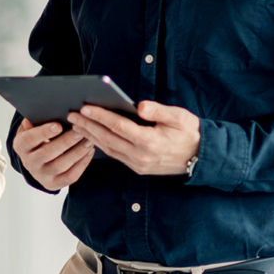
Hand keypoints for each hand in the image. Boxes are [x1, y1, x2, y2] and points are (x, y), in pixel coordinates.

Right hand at [12, 118, 94, 190]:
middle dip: (66, 142)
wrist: (37, 159)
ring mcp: (41, 175)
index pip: (29, 139)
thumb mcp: (33, 126)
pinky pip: (70, 176)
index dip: (43, 133)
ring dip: (77, 152)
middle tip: (80, 131)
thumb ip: (36, 120)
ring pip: (61, 166)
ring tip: (89, 140)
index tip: (58, 125)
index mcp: (21, 145)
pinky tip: (89, 151)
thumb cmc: (39, 136)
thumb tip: (42, 112)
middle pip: (47, 153)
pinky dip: (82, 163)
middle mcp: (29, 162)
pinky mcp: (54, 184)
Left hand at [67, 101, 199, 175]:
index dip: (100, 116)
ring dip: (91, 136)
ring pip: (108, 149)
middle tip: (71, 115)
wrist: (201, 157)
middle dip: (88, 126)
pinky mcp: (138, 168)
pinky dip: (101, 145)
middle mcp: (141, 156)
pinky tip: (93, 136)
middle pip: (108, 139)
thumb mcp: (179, 117)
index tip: (85, 108)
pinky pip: (115, 155)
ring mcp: (138, 164)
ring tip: (77, 124)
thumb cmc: (190, 132)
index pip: (119, 127)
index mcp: (149, 141)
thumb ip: (158, 111)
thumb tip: (138, 106)